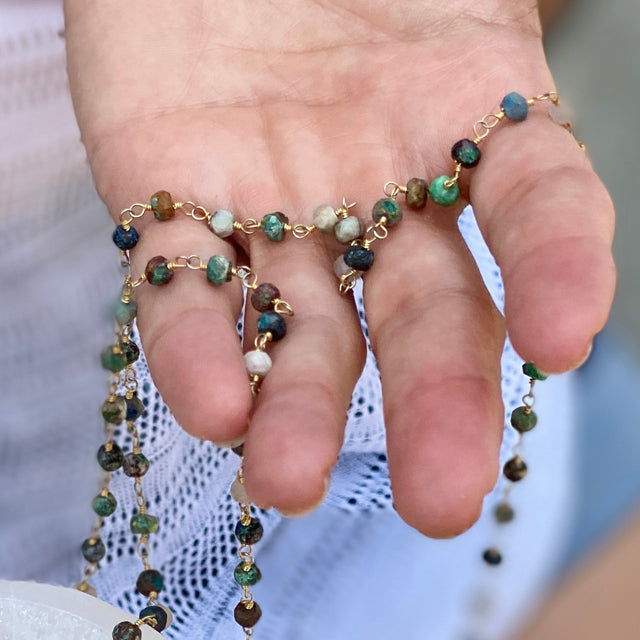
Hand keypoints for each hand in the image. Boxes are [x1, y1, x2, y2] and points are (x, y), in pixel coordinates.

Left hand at [65, 0, 614, 535]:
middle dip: (432, 403)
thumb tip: (533, 81)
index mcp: (467, 120)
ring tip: (288, 482)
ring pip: (297, 330)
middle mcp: (376, 192)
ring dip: (296, 410)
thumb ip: (487, 17)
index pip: (534, 209)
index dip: (556, 268)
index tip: (563, 339)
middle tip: (439, 503)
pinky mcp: (164, 205)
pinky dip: (190, 349)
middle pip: (418, 314)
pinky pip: (177, 289)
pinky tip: (209, 409)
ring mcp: (270, 209)